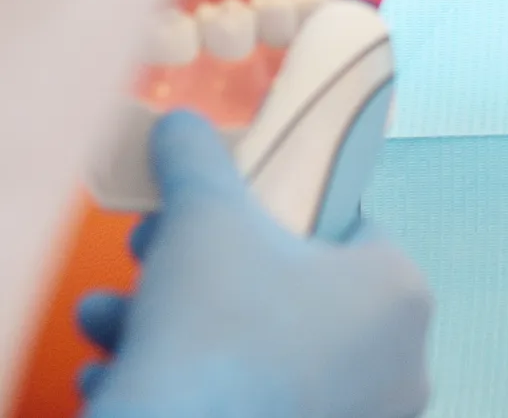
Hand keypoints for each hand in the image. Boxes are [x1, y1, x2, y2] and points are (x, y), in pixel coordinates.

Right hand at [76, 110, 430, 417]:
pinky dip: (189, 392)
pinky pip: (250, 411)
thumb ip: (199, 161)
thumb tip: (180, 122)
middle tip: (144, 259)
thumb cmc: (214, 329)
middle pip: (288, 295)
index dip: (266, 214)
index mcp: (399, 293)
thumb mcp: (204, 220)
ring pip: (258, 360)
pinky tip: (110, 376)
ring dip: (177, 332)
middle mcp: (399, 366)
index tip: (204, 219)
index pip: (342, 229)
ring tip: (103, 321)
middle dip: (203, 275)